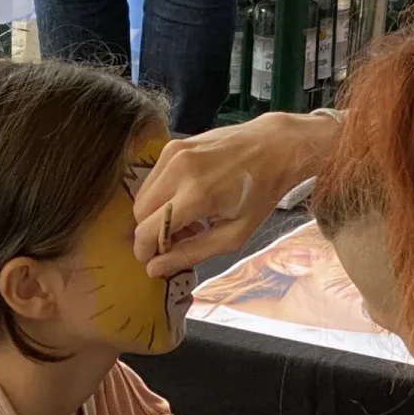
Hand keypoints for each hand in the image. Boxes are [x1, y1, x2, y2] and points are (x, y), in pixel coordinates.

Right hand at [131, 111, 342, 277]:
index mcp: (197, 194)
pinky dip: (162, 196)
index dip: (145, 251)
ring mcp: (173, 153)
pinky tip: (186, 202)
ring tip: (186, 222)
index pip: (148, 229)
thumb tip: (155, 268)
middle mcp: (178, 170)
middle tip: (178, 242)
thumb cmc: (260, 194)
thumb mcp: (234, 234)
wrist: (274, 146)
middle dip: (151, 234)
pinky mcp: (173, 145)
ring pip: (143, 195)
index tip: (154, 261)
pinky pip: (153, 179)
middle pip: (139, 213)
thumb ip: (193, 252)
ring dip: (156, 215)